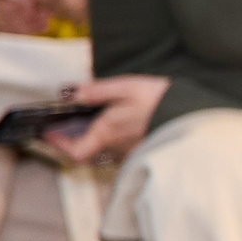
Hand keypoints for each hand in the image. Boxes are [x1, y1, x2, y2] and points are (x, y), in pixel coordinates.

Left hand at [45, 75, 167, 164]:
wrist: (191, 115)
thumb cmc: (157, 101)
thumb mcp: (125, 87)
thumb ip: (96, 91)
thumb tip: (70, 93)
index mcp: (106, 133)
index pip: (75, 151)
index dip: (59, 145)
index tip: (50, 134)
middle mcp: (116, 148)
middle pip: (89, 153)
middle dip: (75, 143)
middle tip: (67, 130)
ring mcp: (132, 151)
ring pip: (105, 153)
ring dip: (95, 142)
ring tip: (93, 127)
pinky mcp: (145, 150)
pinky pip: (122, 151)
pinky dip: (114, 142)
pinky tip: (119, 129)